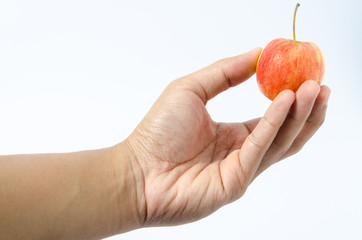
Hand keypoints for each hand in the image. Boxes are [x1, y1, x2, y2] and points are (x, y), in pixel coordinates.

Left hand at [124, 48, 330, 226]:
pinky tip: (284, 102)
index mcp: (233, 134)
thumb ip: (224, 73)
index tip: (305, 76)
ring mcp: (241, 169)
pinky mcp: (237, 181)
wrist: (137, 171)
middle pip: (283, 131)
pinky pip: (260, 149)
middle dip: (305, 108)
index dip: (290, 99)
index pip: (271, 117)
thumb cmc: (158, 132)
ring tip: (314, 90)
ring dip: (299, 116)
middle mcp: (242, 152)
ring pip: (280, 142)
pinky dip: (273, 124)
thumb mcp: (191, 90)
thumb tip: (256, 54)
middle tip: (320, 84)